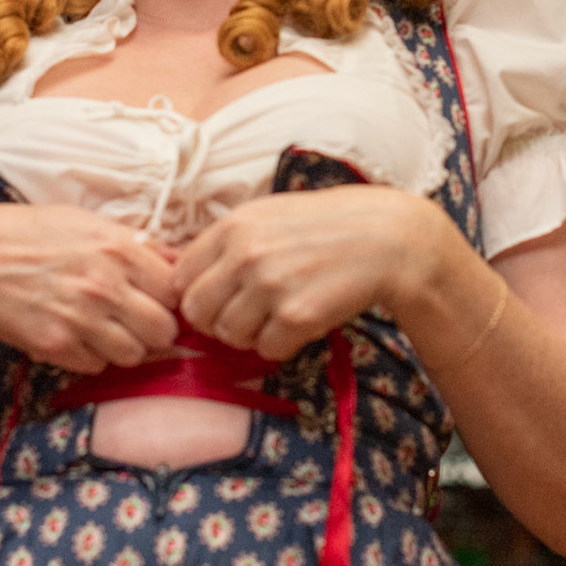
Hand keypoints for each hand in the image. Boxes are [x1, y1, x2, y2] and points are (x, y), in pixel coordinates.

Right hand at [0, 204, 178, 373]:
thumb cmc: (30, 235)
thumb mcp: (88, 223)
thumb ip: (138, 245)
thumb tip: (181, 261)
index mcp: (119, 249)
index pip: (176, 292)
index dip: (168, 298)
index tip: (155, 298)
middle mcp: (105, 286)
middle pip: (164, 331)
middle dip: (153, 329)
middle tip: (133, 320)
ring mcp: (81, 319)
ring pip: (134, 355)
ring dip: (123, 346)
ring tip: (101, 327)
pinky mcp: (57, 346)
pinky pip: (97, 366)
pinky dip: (90, 357)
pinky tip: (73, 334)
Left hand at [173, 186, 448, 359]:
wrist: (386, 239)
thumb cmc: (324, 227)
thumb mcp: (267, 216)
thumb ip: (225, 243)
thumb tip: (179, 278)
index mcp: (233, 226)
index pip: (181, 278)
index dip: (197, 294)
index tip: (218, 299)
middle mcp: (245, 254)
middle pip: (197, 312)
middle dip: (217, 321)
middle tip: (248, 315)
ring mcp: (270, 286)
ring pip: (229, 336)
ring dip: (251, 335)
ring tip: (279, 315)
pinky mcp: (297, 316)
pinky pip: (267, 350)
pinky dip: (282, 345)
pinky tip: (302, 322)